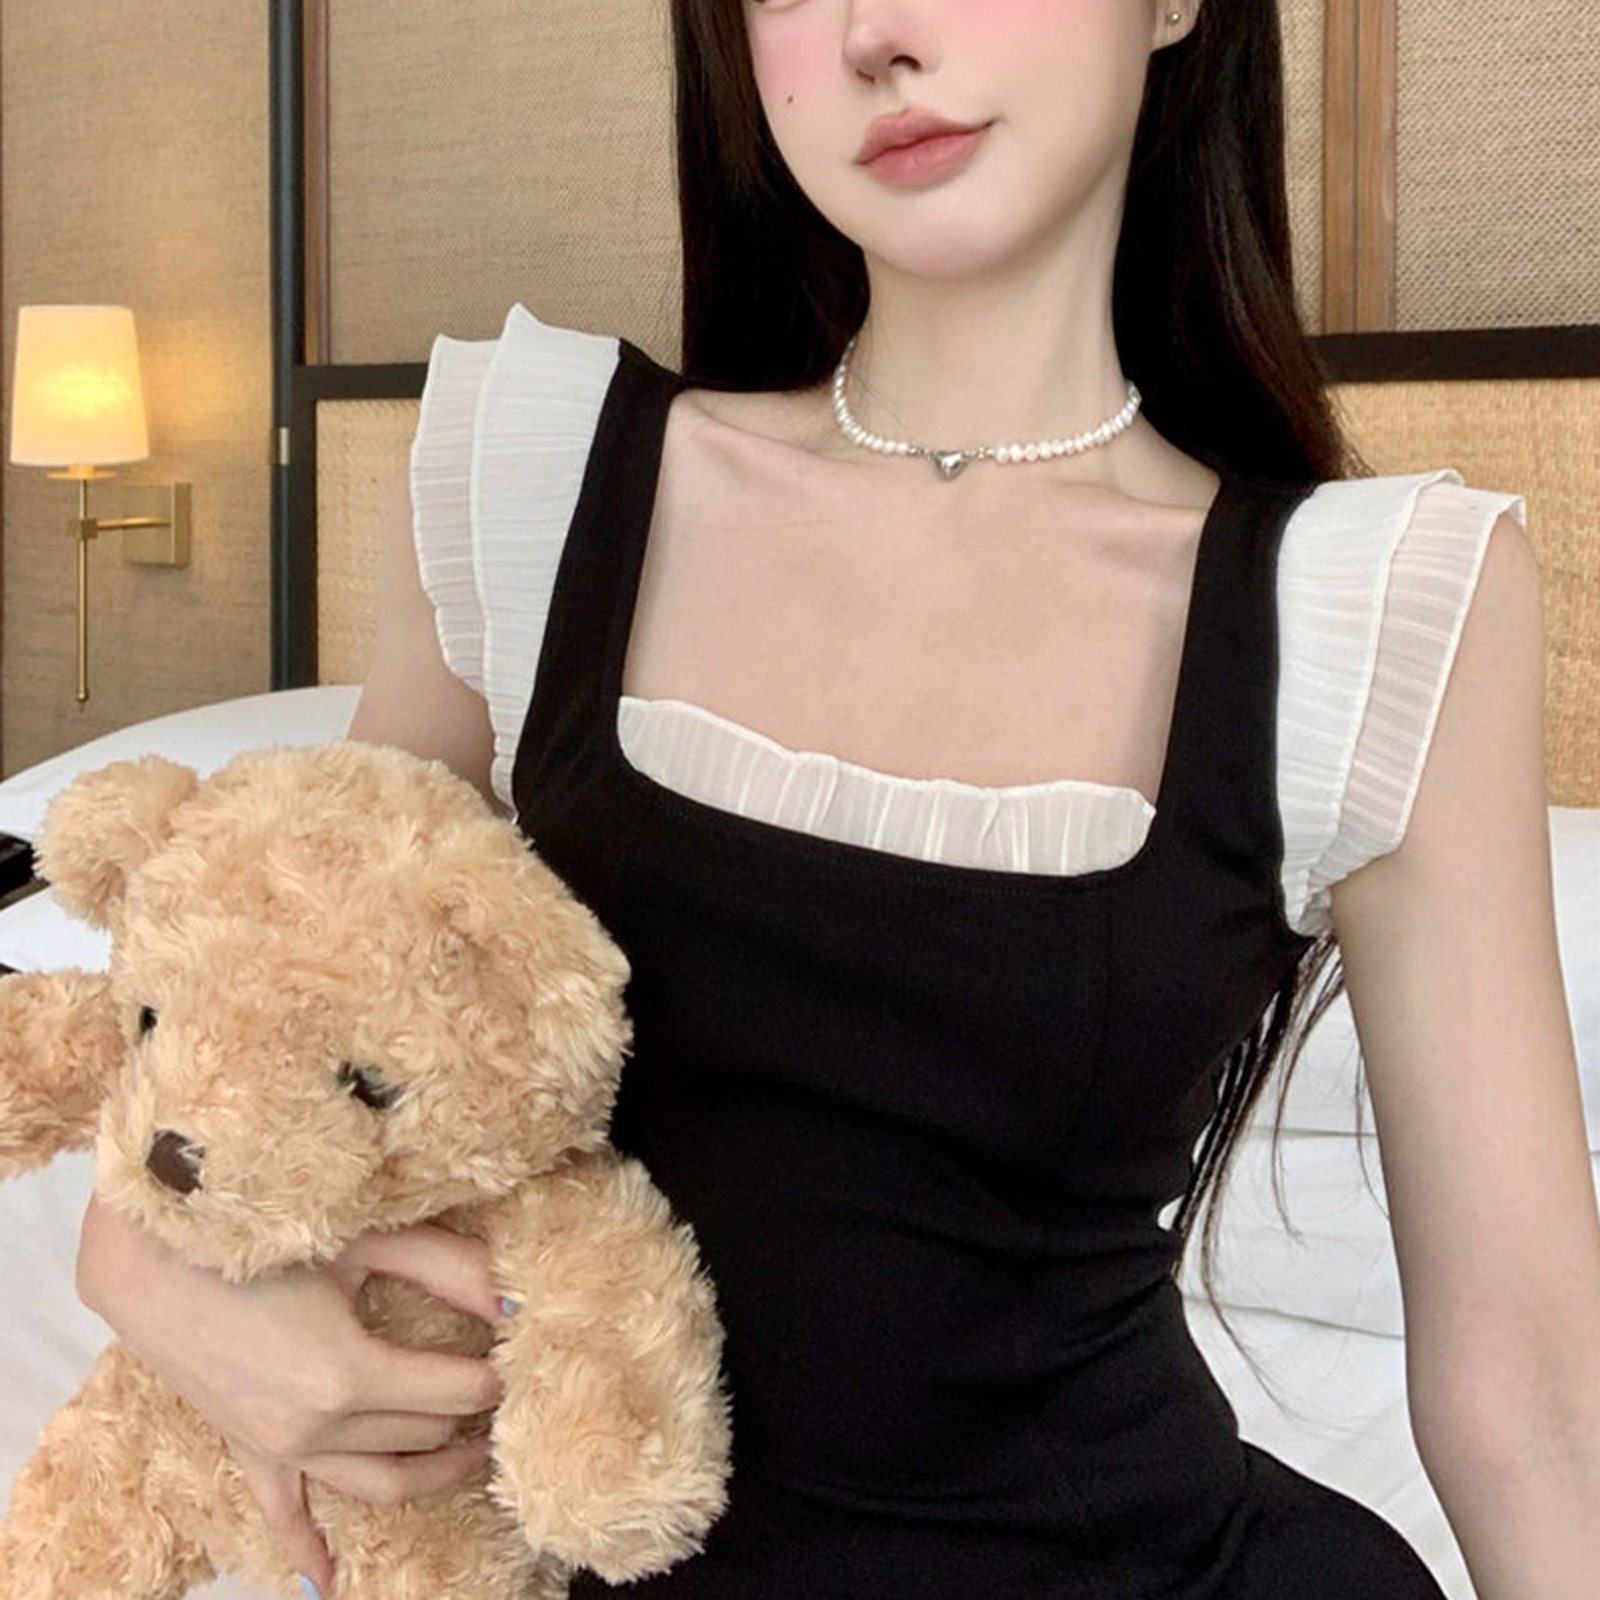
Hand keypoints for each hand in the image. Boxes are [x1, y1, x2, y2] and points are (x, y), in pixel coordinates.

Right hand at [77, 1195, 505, 1592]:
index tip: (518, 1356)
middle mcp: (317, 1427)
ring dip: (429, 1473)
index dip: (495, 1377)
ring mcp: (281, 1445)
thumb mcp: (366, 1241)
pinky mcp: (250, 1446)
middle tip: (503, 1390)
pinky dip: (309, 1546)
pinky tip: (328, 1578)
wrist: (152, 1258)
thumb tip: (514, 1299)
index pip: (455, 1393)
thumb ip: (448, 1269)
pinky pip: (283, 1512)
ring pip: (377, 1481)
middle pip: (423, 1432)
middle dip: (470, 1414)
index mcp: (350, 1376)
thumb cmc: (261, 1233)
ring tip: (473, 1453)